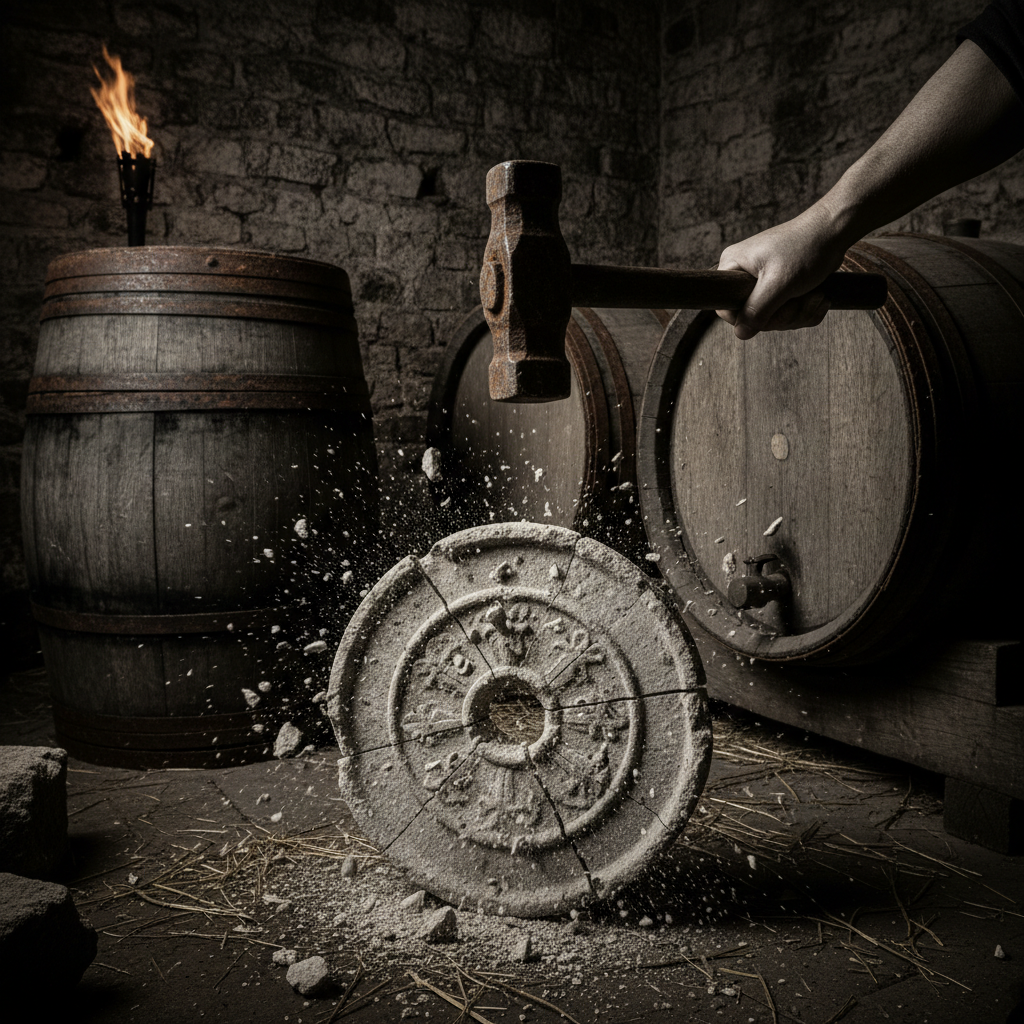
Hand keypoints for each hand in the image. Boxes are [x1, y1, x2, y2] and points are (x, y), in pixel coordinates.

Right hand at [716, 202, 849, 339]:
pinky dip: (806, 309)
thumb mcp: (778, 283)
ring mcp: (762, 280)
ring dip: (800, 313)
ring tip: (817, 296)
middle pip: (754, 316)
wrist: (834, 231)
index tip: (773, 313)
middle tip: (804, 301)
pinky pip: (787, 312)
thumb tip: (740, 333)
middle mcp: (744, 273)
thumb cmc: (805, 249)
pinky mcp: (780, 286)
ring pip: (774, 317)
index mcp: (734, 266)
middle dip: (785, 316)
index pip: (727, 308)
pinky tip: (820, 297)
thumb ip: (756, 310)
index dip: (750, 319)